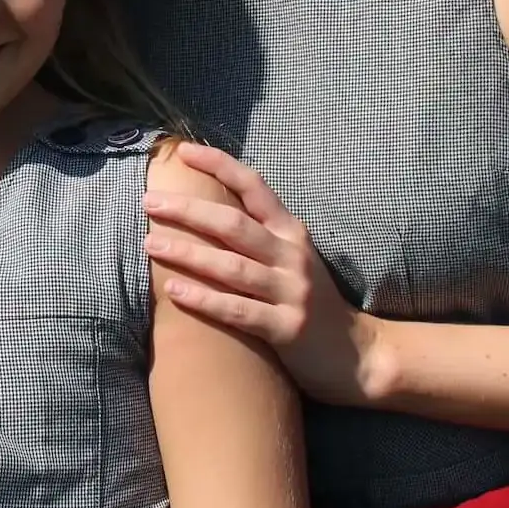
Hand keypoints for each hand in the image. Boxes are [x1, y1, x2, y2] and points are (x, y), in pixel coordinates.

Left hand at [142, 142, 377, 405]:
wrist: (359, 356)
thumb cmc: (312, 303)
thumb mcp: (294, 260)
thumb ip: (261, 235)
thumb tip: (207, 209)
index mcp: (292, 233)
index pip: (254, 186)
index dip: (219, 165)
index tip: (183, 150)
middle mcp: (293, 256)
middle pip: (234, 225)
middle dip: (188, 210)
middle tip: (149, 203)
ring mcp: (292, 292)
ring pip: (232, 267)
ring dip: (188, 253)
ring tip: (150, 244)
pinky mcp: (288, 329)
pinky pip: (238, 310)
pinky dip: (204, 299)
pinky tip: (174, 290)